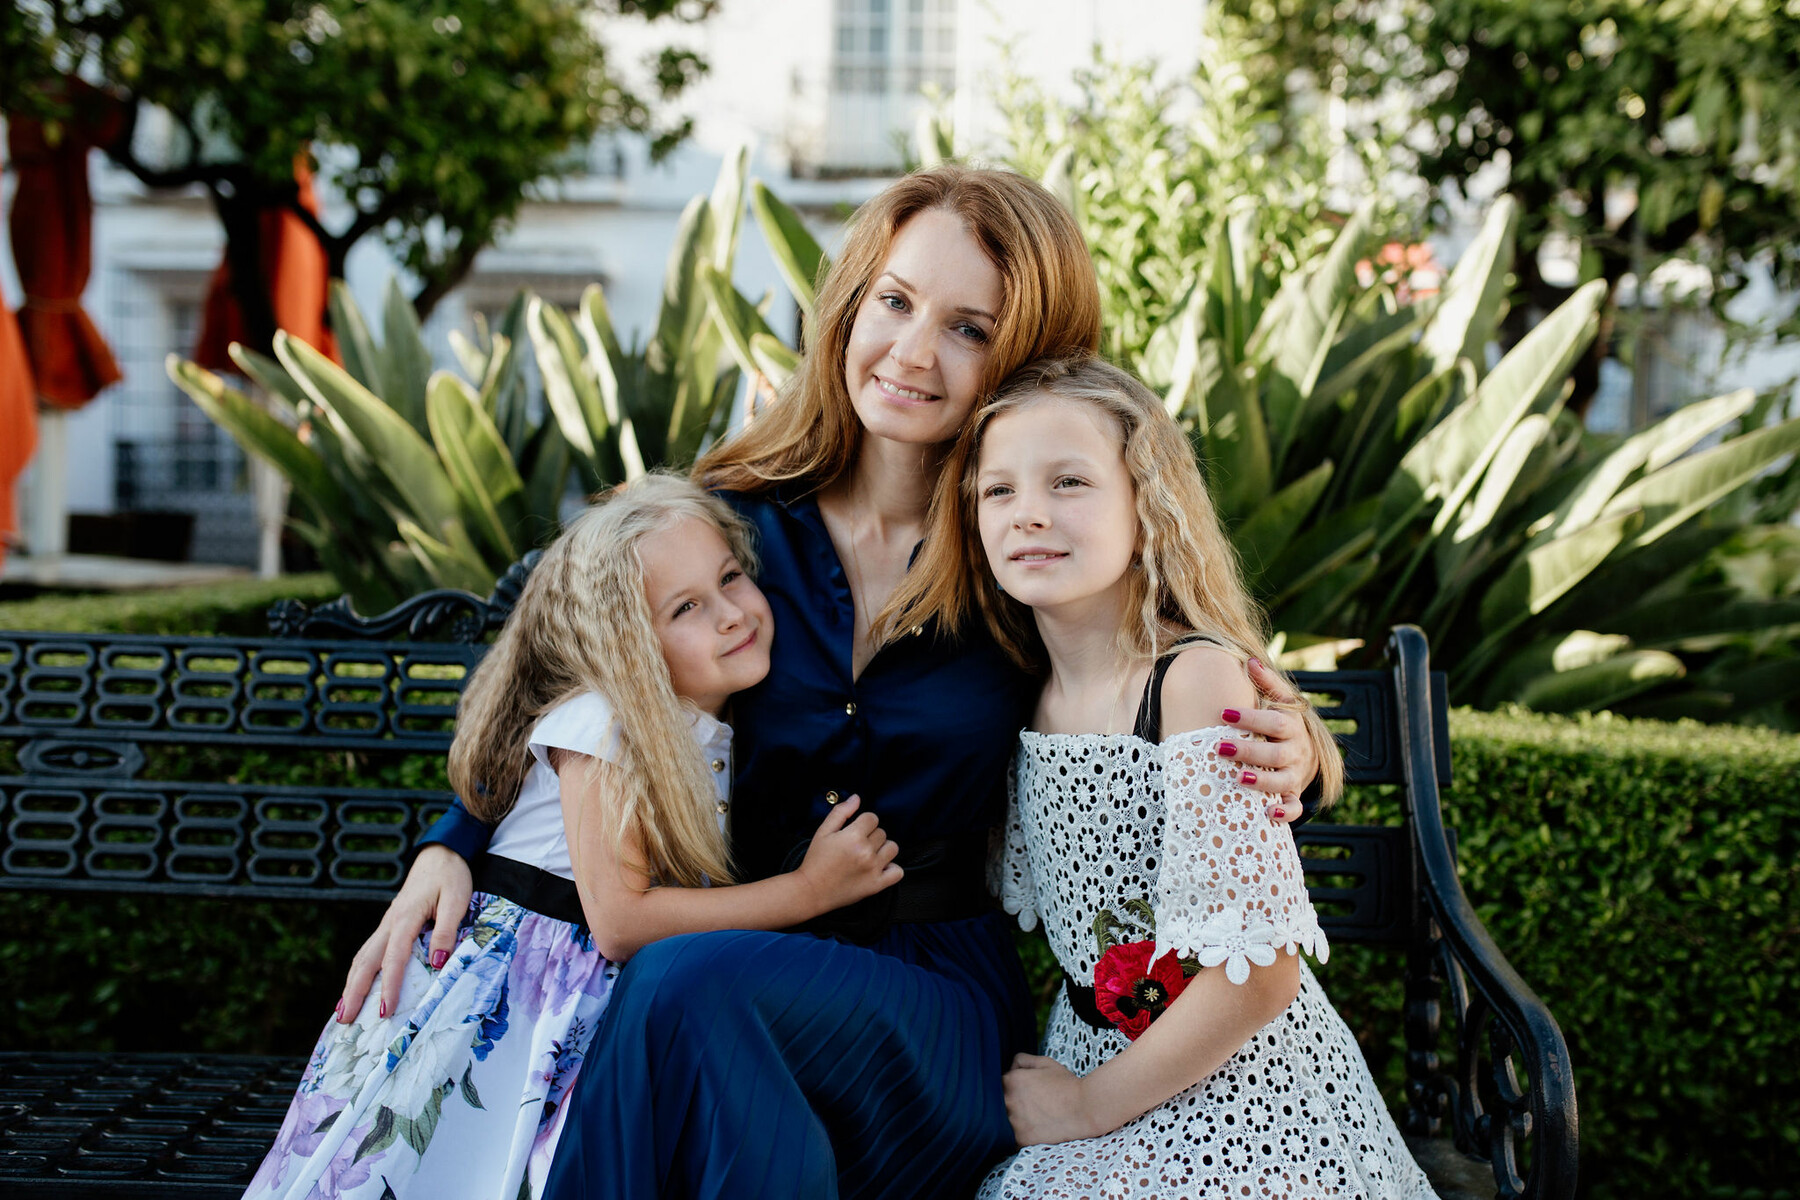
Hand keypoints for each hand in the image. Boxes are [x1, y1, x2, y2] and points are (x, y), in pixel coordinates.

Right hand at [338, 844, 471, 1021]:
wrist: (441, 854)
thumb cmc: (451, 876)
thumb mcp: (457, 900)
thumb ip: (447, 930)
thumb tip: (437, 962)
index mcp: (405, 918)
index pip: (393, 959)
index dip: (388, 986)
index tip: (384, 1011)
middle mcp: (390, 923)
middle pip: (365, 961)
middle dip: (353, 992)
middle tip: (344, 1021)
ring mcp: (387, 924)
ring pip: (362, 957)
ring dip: (351, 984)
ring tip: (342, 1011)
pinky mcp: (390, 924)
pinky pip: (369, 951)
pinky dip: (359, 971)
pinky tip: (356, 985)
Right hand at [795, 795, 902, 911]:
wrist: (811, 891)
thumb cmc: (816, 861)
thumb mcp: (823, 832)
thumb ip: (841, 812)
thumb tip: (856, 798)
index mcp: (853, 836)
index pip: (873, 818)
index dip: (864, 822)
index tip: (855, 831)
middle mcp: (866, 851)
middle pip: (882, 833)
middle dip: (870, 836)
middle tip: (856, 846)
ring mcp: (873, 869)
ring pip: (892, 848)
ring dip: (883, 849)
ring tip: (869, 855)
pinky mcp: (876, 885)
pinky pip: (897, 872)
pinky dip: (892, 868)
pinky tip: (879, 867)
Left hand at [1002, 1053, 1096, 1145]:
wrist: (1083, 1108)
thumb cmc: (1066, 1084)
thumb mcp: (1045, 1063)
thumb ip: (1023, 1060)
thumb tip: (1010, 1066)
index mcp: (1011, 1080)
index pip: (998, 1084)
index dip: (1010, 1087)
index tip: (1022, 1092)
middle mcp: (1007, 1100)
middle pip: (998, 1103)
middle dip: (1009, 1103)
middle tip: (1027, 1105)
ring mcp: (1013, 1121)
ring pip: (1002, 1121)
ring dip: (1012, 1119)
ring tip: (1030, 1118)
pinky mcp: (1020, 1138)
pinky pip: (1011, 1138)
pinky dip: (1018, 1135)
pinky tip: (1032, 1130)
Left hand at [1224, 657, 1321, 823]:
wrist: (1305, 754)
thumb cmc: (1282, 725)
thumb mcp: (1280, 702)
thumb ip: (1267, 683)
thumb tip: (1250, 661)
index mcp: (1292, 727)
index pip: (1275, 722)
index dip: (1251, 719)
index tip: (1224, 713)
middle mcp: (1296, 752)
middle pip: (1275, 754)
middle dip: (1248, 752)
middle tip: (1219, 748)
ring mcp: (1295, 775)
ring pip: (1283, 781)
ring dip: (1262, 782)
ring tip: (1238, 778)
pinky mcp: (1293, 795)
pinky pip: (1294, 807)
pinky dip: (1284, 812)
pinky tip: (1268, 813)